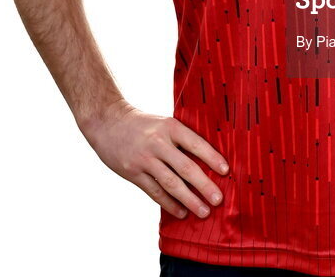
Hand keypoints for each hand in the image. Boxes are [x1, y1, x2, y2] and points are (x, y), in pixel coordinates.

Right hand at [80, 100, 229, 219]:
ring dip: (189, 200)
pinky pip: (154, 192)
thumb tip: (206, 160)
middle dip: (204, 185)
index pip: (196, 144)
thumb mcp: (164, 123)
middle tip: (218, 199)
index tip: (226, 171)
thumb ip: (181, 138)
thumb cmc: (143, 124)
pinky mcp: (133, 173)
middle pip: (186, 167)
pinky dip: (169, 204)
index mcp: (170, 127)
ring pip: (171, 183)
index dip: (212, 158)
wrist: (108, 122)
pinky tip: (181, 212)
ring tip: (203, 211)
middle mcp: (158, 143)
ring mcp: (144, 159)